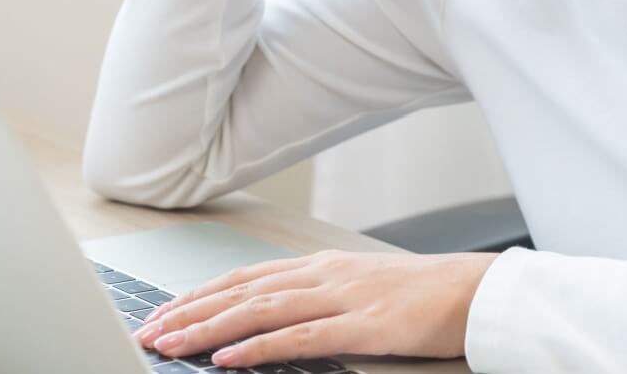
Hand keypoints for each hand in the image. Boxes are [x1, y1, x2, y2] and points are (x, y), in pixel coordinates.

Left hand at [133, 248, 498, 368]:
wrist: (475, 290)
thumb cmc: (423, 295)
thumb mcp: (362, 289)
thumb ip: (319, 298)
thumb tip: (274, 319)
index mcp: (323, 266)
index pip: (246, 277)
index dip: (201, 294)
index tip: (164, 309)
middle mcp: (324, 275)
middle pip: (241, 291)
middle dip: (190, 312)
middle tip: (151, 330)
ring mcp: (342, 298)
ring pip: (260, 310)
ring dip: (209, 329)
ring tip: (172, 344)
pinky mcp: (362, 326)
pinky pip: (299, 338)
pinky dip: (258, 348)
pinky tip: (229, 359)